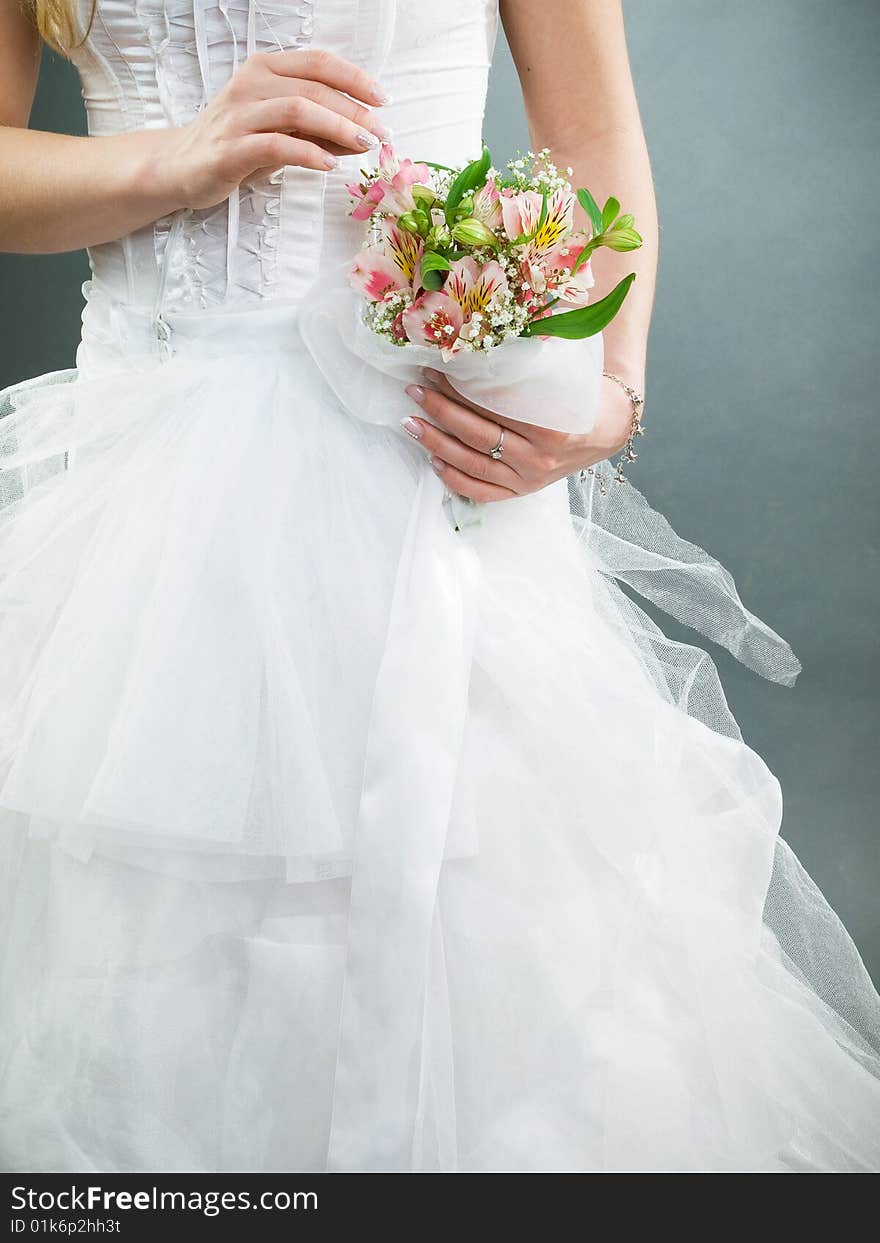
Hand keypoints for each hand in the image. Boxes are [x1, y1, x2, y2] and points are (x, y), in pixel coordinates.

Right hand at [160, 50, 389, 209]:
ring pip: (298, 110)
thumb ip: (317, 129)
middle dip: (354, 110)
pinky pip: (276, 145)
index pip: (318, 63)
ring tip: (364, 145)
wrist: (181, 166)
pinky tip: (329, 165)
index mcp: (264, 68)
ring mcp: (239, 115)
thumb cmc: (236, 144)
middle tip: (381, 132)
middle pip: (313, 88)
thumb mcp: (280, 130)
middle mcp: (251, 84)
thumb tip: (362, 134)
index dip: (355, 78)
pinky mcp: (230, 149)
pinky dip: (308, 153)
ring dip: (338, 128)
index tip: (383, 99)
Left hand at [401, 369, 637, 502]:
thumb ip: (527, 362)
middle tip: (414, 389)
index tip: (435, 368)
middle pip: (478, 436)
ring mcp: (529, 480)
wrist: (607, 429)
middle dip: (440, 410)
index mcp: (552, 427)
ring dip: (436, 443)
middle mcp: (538, 459)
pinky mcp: (522, 492)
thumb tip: (479, 340)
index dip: (460, 388)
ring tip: (410, 422)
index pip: (493, 407)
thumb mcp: (563, 373)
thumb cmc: (581, 394)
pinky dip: (454, 479)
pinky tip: (433, 461)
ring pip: (473, 465)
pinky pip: (482, 492)